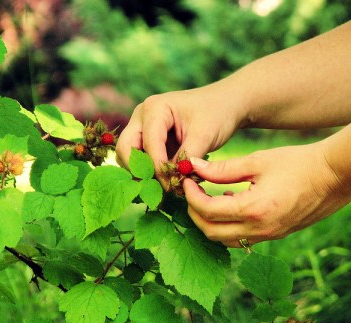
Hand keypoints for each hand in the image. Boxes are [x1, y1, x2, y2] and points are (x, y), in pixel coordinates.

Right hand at [116, 84, 243, 176]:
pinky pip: (139, 159)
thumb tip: (173, 181)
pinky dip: (148, 172)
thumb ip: (187, 158)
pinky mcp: (147, 139)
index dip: (158, 168)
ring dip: (142, 173)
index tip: (171, 186)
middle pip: (126, 149)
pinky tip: (164, 183)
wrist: (224, 105)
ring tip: (163, 187)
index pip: (148, 144)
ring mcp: (142, 127)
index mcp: (155, 108)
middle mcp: (141, 116)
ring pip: (128, 156)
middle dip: (140, 171)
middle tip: (159, 189)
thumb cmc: (216, 114)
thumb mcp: (205, 136)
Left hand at [183, 142, 350, 246]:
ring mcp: (269, 236)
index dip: (191, 196)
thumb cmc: (297, 163)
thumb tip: (195, 168)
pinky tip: (231, 203)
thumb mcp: (257, 161)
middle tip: (192, 192)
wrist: (334, 176)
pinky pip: (242, 239)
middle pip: (211, 232)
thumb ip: (223, 169)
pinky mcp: (275, 235)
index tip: (187, 180)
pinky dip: (228, 226)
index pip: (208, 211)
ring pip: (225, 240)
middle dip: (194, 213)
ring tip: (208, 197)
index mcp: (254, 210)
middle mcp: (260, 230)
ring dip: (210, 223)